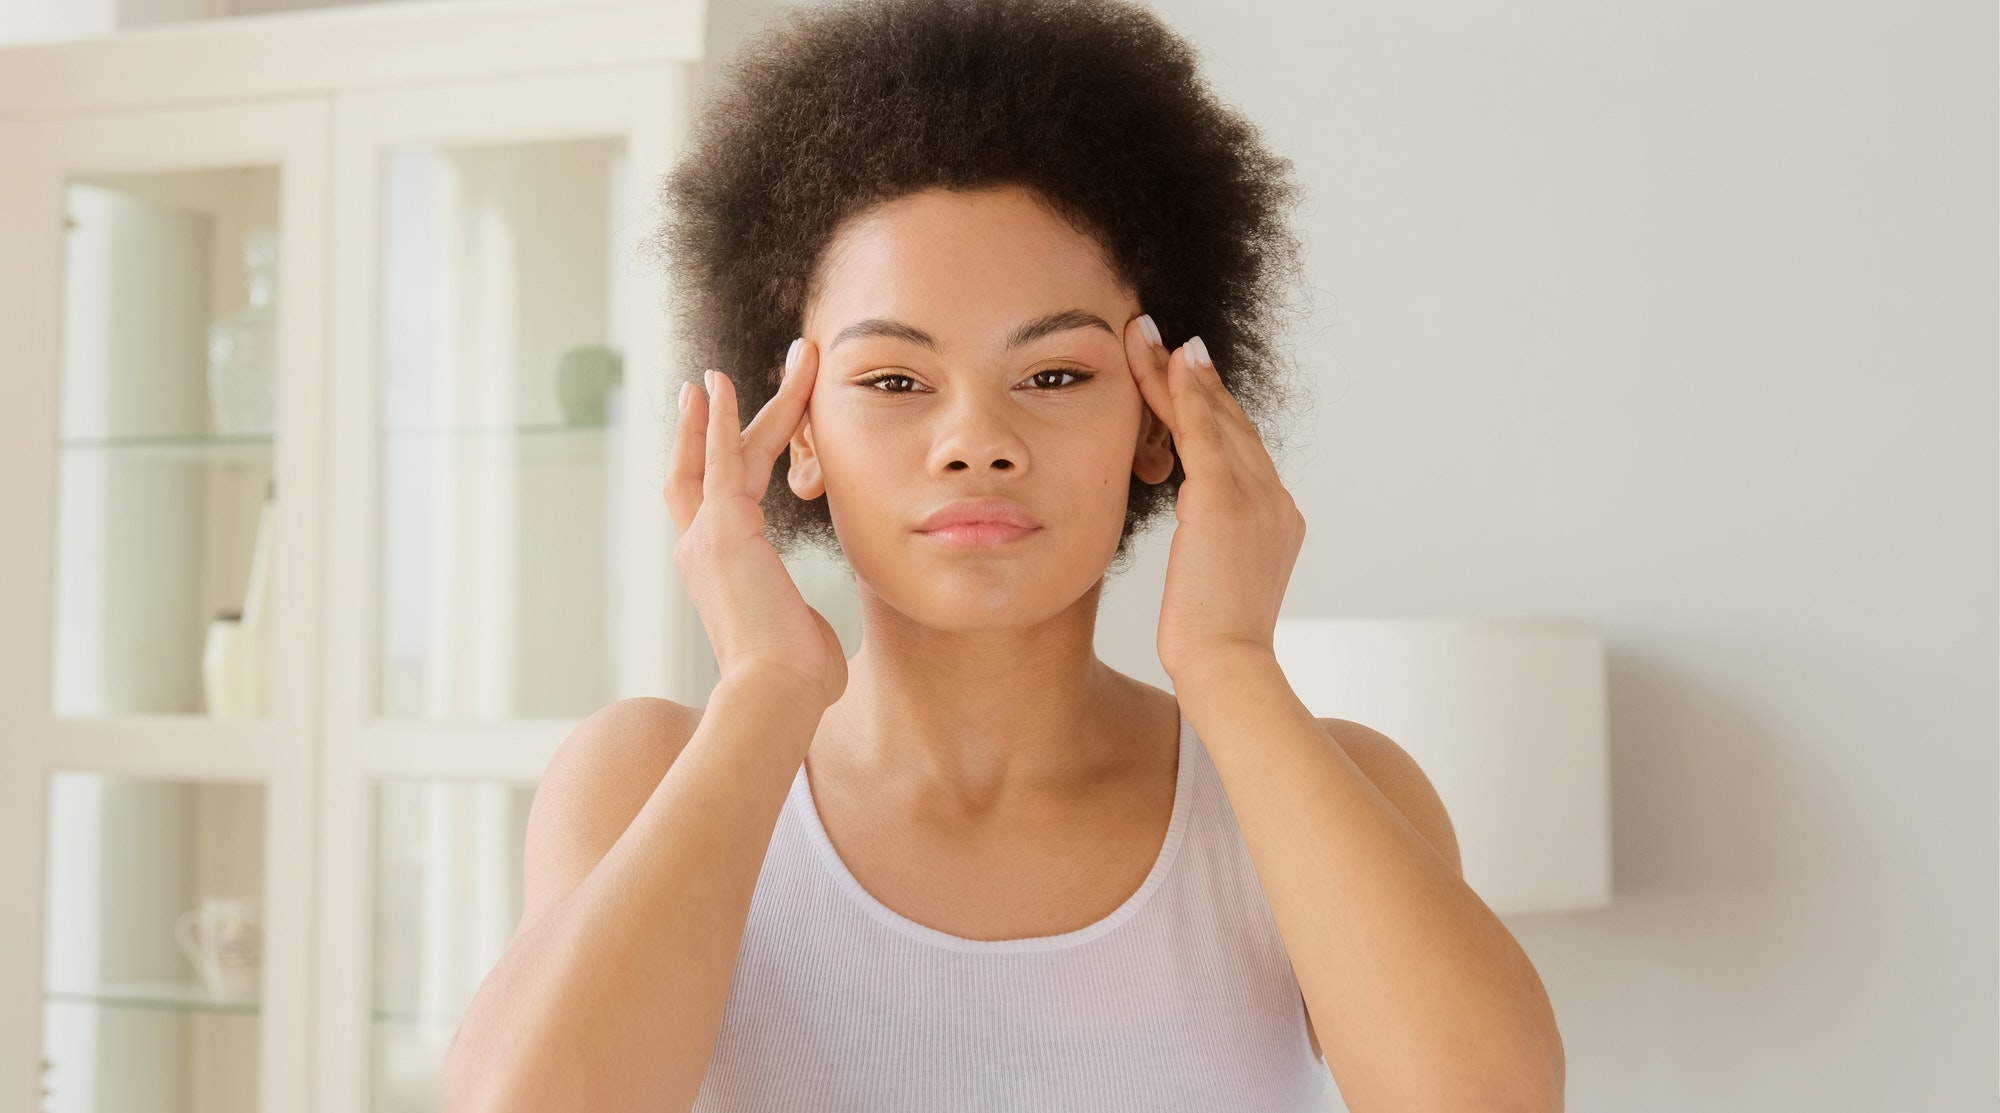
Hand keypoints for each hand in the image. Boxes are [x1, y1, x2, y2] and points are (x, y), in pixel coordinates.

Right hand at [664, 341, 846, 709]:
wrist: (776, 695)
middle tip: (716, 377)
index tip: (725, 423)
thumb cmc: (795, 684)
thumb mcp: (802, 644)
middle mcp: (700, 547)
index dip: (714, 458)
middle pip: (700, 465)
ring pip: (719, 452)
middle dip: (712, 420)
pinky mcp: (723, 529)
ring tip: (773, 362)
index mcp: (717, 571)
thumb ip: (802, 629)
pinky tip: (721, 384)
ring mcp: (707, 536)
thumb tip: (818, 652)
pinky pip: (720, 458)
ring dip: (739, 405)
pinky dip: (721, 419)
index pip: (713, 499)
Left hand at [1122, 316, 1305, 684]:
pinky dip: (1183, 390)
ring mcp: (1256, 495)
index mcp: (1277, 520)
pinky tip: (1165, 358)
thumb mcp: (1216, 590)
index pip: (1238, 450)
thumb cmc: (1213, 647)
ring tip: (1143, 334)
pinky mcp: (1224, 498)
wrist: (1227, 670)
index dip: (1209, 409)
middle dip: (1192, 377)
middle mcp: (1275, 499)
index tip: (1182, 376)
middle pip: (1229, 422)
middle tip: (1157, 336)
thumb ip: (1213, 554)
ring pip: (1212, 416)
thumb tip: (1200, 551)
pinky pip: (1200, 428)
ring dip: (1177, 370)